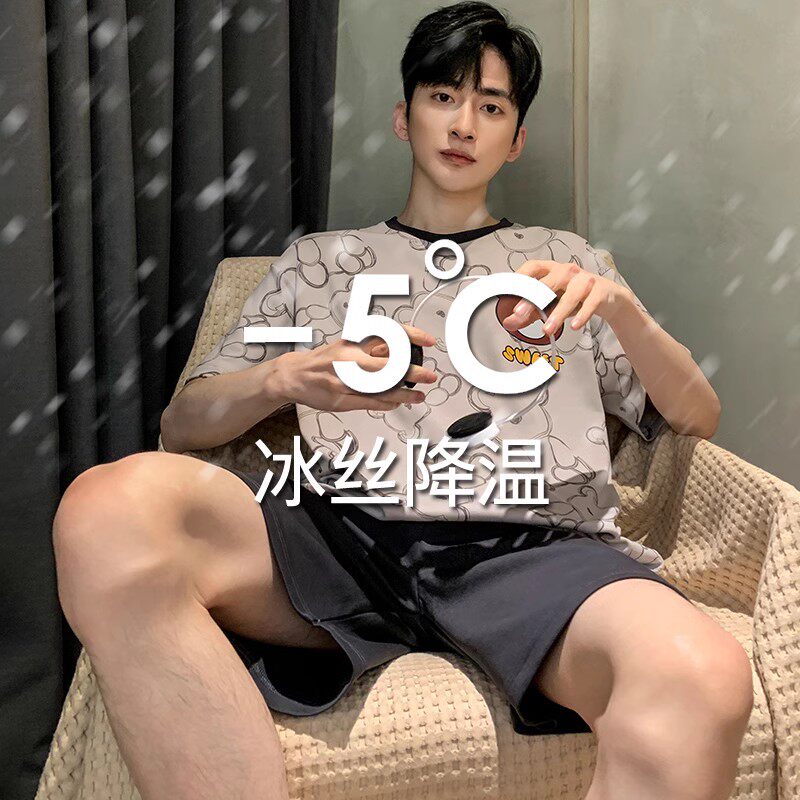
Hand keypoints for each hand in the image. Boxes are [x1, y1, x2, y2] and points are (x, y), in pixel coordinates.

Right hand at [273, 323, 437, 412]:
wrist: (294, 375)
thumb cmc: (323, 360)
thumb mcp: (348, 343)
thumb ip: (372, 346)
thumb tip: (402, 350)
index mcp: (353, 341)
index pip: (387, 333)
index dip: (411, 335)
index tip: (428, 341)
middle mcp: (349, 358)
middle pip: (388, 364)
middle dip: (413, 371)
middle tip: (429, 376)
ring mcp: (344, 380)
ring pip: (381, 388)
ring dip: (404, 394)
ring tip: (418, 396)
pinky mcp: (340, 399)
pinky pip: (370, 403)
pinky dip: (387, 404)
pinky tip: (397, 403)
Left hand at [500, 259, 631, 333]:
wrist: (608, 298)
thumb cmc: (576, 297)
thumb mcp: (551, 304)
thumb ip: (530, 313)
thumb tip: (509, 322)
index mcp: (552, 270)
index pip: (533, 267)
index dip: (520, 277)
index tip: (507, 291)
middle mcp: (568, 272)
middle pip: (549, 281)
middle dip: (532, 297)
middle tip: (519, 313)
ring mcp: (585, 280)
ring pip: (570, 295)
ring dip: (557, 313)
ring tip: (547, 329)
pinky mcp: (600, 292)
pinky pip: (590, 303)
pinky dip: (582, 315)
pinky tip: (574, 325)